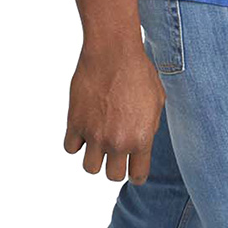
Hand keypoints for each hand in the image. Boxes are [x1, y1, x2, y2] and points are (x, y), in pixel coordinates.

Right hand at [64, 42, 165, 184]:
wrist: (113, 51)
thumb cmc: (139, 70)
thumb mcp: (156, 100)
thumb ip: (149, 126)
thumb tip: (142, 140)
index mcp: (141, 138)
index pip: (138, 175)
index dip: (136, 172)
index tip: (133, 166)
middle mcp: (117, 142)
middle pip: (113, 176)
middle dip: (115, 165)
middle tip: (115, 150)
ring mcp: (94, 134)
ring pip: (90, 168)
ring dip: (95, 156)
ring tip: (99, 139)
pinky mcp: (75, 123)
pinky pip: (71, 148)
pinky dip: (76, 140)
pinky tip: (84, 126)